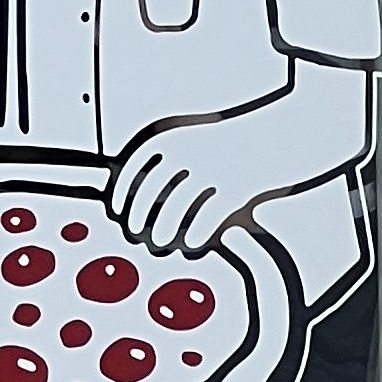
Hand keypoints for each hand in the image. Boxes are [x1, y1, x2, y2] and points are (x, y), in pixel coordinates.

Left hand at [107, 115, 252, 256]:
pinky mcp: (236, 188)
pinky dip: (197, 232)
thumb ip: (158, 160)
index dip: (121, 192)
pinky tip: (191, 244)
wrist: (265, 138)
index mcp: (171, 138)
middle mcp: (188, 152)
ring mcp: (213, 169)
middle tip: (134, 232)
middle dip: (139, 215)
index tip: (116, 210)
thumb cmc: (218, 146)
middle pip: (151, 190)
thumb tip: (127, 190)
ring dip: (165, 228)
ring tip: (160, 242)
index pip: (133, 167)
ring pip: (178, 206)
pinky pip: (209, 216)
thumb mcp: (184, 140)